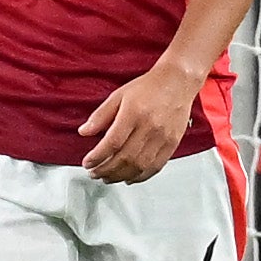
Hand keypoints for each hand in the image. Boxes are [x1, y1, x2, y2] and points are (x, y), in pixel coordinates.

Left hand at [78, 62, 203, 183]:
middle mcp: (150, 127)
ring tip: (107, 177)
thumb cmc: (147, 88)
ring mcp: (163, 138)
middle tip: (93, 173)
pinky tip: (128, 178)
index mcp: (134, 113)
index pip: (113, 143)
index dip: (98, 157)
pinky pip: (155, 167)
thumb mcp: (118, 96)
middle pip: (125, 158)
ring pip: (140, 166)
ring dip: (120, 176)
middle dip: (105, 170)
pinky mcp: (172, 144)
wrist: (177, 83)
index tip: (87, 163)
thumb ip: (100, 115)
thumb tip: (83, 132)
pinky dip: (140, 177)